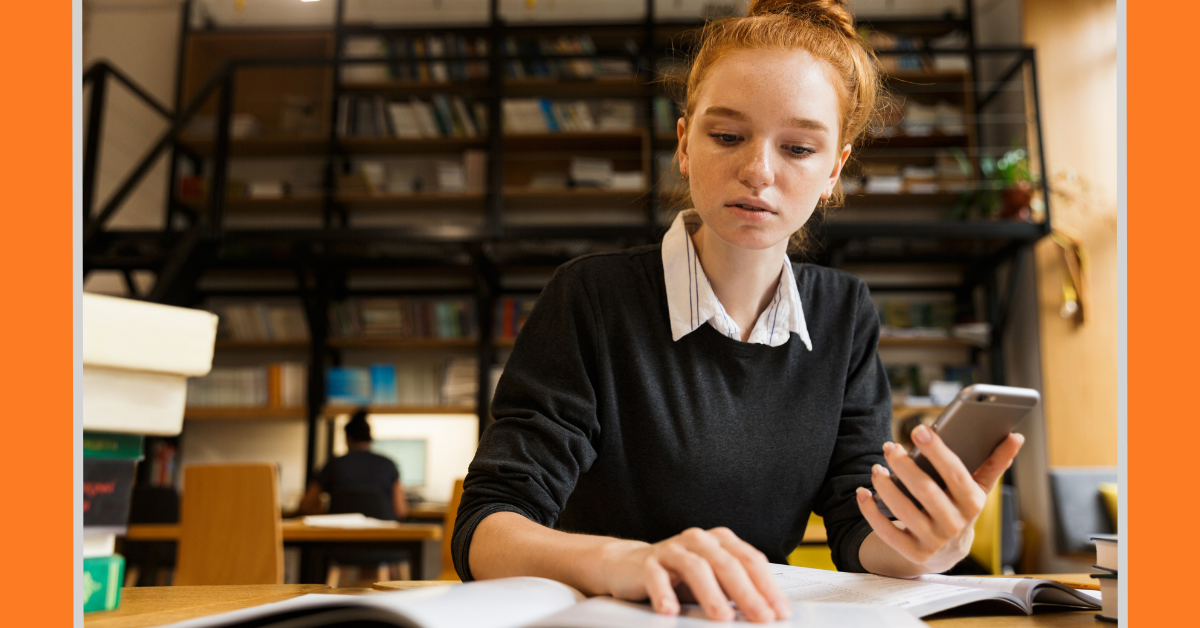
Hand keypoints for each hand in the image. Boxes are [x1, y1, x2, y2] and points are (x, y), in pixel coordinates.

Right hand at [597, 527, 791, 622]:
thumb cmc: (678, 577)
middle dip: (748, 593)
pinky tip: (670, 612)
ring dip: (712, 595)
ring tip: (724, 619)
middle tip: (762, 617)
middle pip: (728, 564)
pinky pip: (656, 576)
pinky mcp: (647, 562)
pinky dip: (664, 594)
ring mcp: (672, 548)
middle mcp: (699, 540)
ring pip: (696, 567)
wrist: (628, 565)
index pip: (751, 561)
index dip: (768, 586)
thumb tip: (767, 613)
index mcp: (721, 541)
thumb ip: (735, 591)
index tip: (780, 612)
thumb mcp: (712, 581)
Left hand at [855, 425, 1023, 573]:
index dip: (938, 451)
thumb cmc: (960, 508)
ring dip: (885, 486)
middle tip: (889, 446)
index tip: (919, 430)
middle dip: (904, 465)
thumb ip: (995, 462)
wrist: (948, 552)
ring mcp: (933, 541)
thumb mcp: (978, 488)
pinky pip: (886, 531)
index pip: (956, 474)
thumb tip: (1016, 436)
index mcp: (973, 503)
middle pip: (926, 490)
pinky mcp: (912, 553)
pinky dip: (871, 511)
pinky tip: (863, 492)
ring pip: (903, 510)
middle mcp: (954, 524)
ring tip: (876, 468)